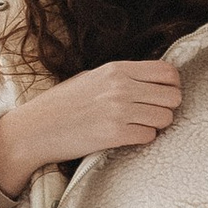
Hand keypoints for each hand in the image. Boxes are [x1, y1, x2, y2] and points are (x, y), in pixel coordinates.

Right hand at [0, 62, 183, 197]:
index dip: (171, 85)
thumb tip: (152, 82)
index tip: (162, 94)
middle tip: (152, 113)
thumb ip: (122, 77)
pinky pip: (149, 136)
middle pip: (172, 96)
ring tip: (138, 126)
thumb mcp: (92, 78)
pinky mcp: (114, 134)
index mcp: (117, 69)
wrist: (35, 129)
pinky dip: (143, 138)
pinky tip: (127, 136)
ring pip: (165, 118)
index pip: (167, 72)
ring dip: (156, 125)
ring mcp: (119, 111)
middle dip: (167, 107)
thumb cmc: (62, 104)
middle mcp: (121, 87)